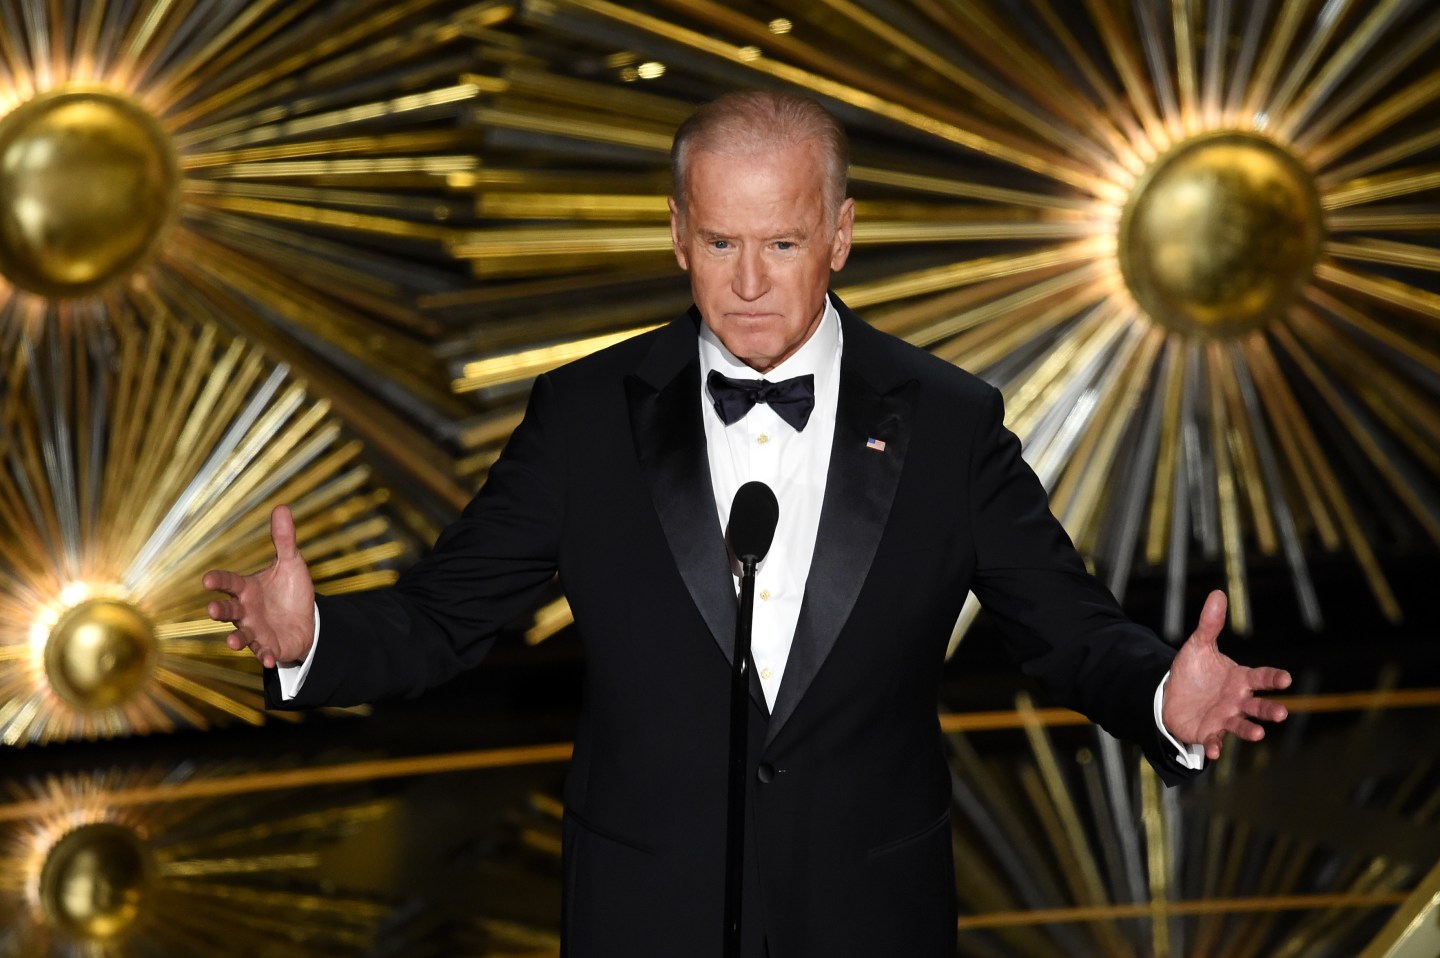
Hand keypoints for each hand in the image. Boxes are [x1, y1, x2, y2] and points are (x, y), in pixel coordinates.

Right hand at [203, 505, 315, 668]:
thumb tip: (282, 507)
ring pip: (240, 635)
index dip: (218, 580)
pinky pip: (264, 652)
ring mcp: (254, 630)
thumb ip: (284, 540)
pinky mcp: (267, 646)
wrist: (305, 619)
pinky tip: (270, 659)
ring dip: (235, 639)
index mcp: (247, 589)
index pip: (229, 583)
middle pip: (228, 611)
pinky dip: (265, 656)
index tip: (207, 579)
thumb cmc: (290, 590)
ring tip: (233, 643)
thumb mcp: (291, 563)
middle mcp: (245, 611)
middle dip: (219, 611)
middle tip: (212, 610)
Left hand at [1162, 590, 1291, 760]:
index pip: (1261, 678)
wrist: (1170, 694)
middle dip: (1269, 710)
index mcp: (1240, 679)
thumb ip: (1209, 624)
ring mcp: (1225, 718)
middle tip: (1281, 713)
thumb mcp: (1198, 645)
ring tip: (1259, 734)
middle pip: (1258, 706)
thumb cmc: (1192, 671)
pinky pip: (1214, 740)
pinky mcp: (1209, 732)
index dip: (1273, 679)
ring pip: (1242, 726)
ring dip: (1250, 730)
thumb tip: (1217, 593)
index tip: (1286, 679)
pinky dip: (1216, 746)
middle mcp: (1237, 701)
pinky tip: (1214, 751)